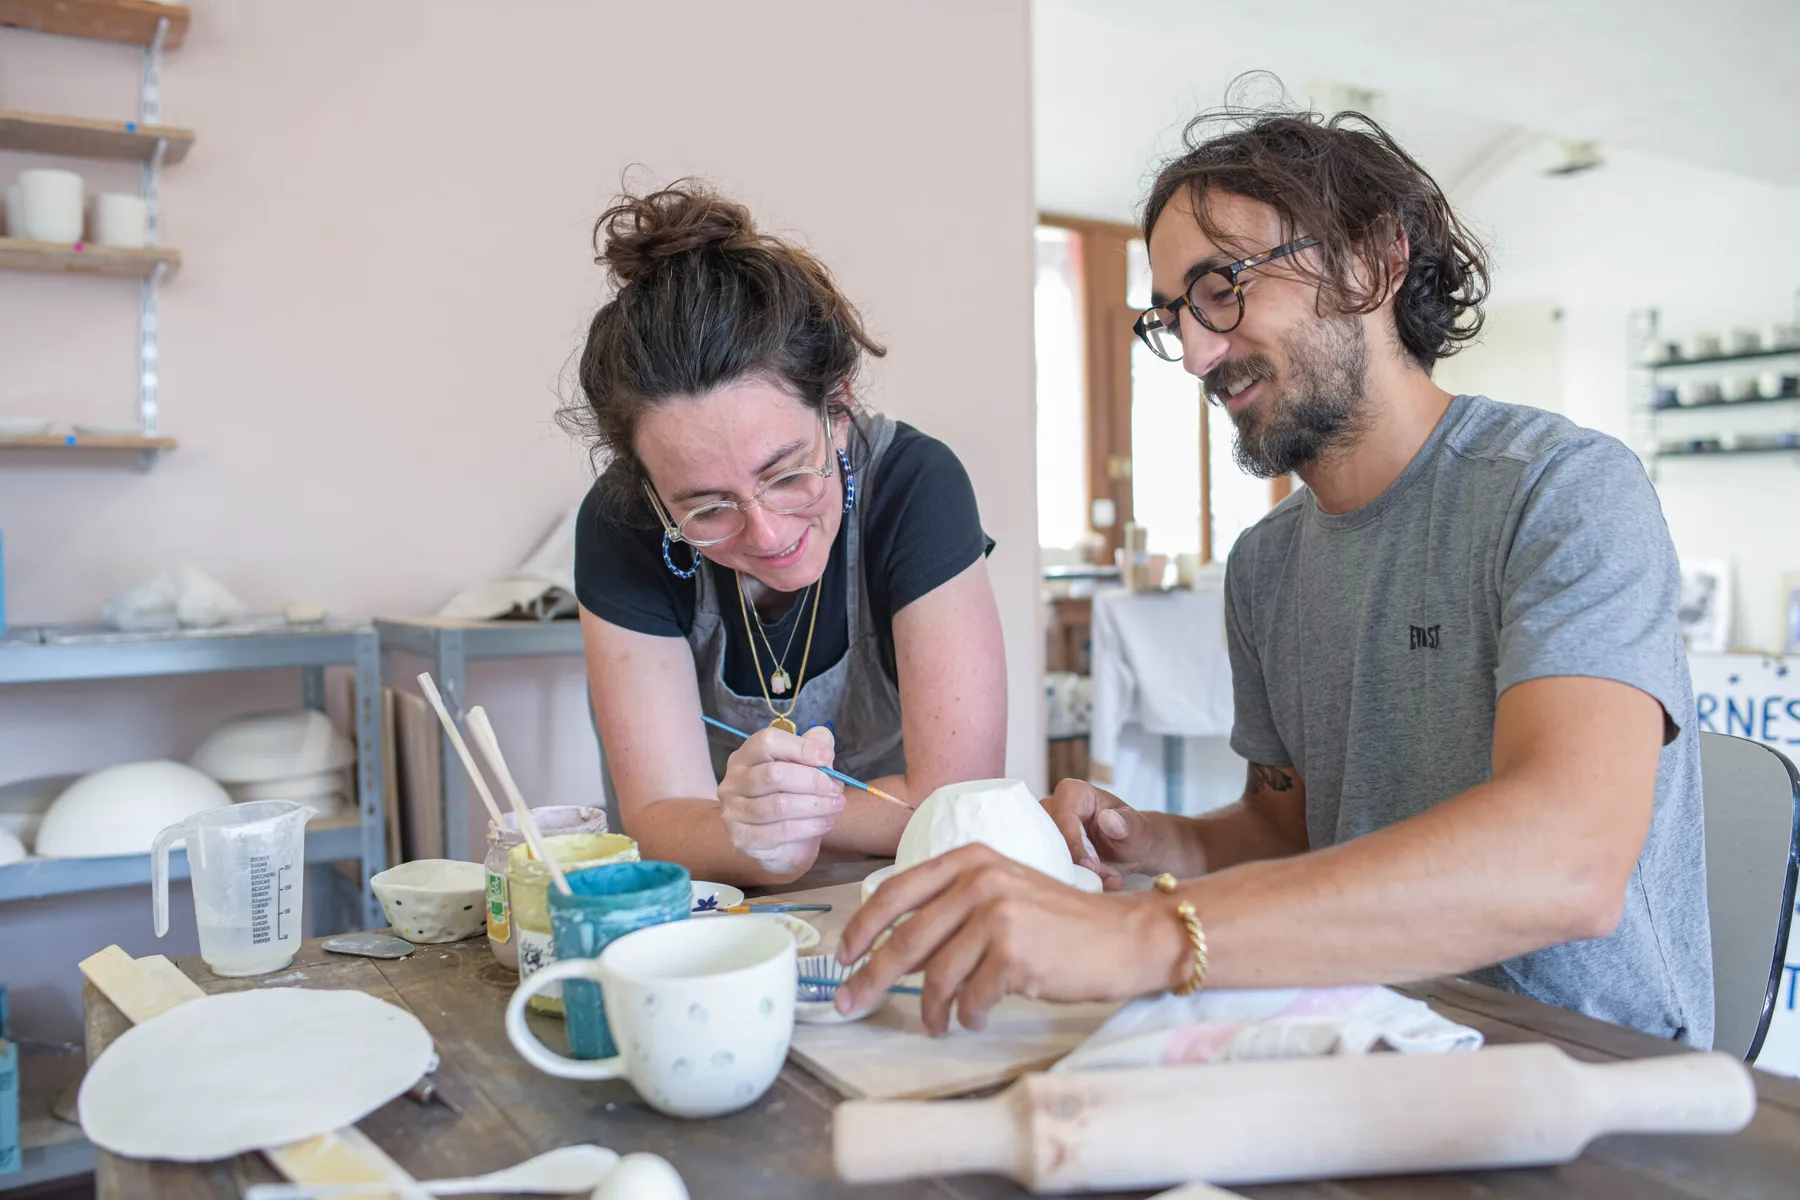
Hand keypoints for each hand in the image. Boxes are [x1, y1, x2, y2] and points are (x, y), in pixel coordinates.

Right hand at [717, 725, 843, 876]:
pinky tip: (825, 823)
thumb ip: (815, 747)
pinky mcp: (743, 839)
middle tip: (836, 788)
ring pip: (779, 805)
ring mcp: (734, 812)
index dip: (800, 747)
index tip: (827, 757)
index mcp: (745, 757)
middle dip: (812, 781)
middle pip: (774, 774)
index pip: (767, 742)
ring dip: (816, 805)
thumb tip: (823, 748)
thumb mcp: (807, 766)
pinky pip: (780, 831)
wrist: (783, 841)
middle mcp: (733, 782)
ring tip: (836, 805)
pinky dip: (809, 826)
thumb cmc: (793, 795)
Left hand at [833, 844, 1177, 1034]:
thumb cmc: (1063, 924)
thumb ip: (952, 911)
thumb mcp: (1004, 895)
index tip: (843, 955)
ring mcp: (998, 914)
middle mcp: (981, 879)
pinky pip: (971, 998)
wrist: (1126, 937)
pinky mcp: (1015, 953)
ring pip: (937, 975)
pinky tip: (976, 1017)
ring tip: (938, 1022)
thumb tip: (893, 951)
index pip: (896, 891)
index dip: (862, 927)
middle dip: (871, 977)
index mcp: (971, 858)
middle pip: (905, 938)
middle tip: (850, 1003)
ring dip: (931, 1008)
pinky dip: (968, 1015)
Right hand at [1041, 779, 1166, 890]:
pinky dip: (1077, 882)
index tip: (1091, 865)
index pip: (1063, 816)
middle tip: (1102, 878)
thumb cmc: (1132, 831)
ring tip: (1108, 880)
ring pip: (1050, 857)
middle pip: (1049, 839)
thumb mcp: (1136, 827)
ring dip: (1078, 876)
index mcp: (1072, 793)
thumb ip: (1125, 822)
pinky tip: (1101, 884)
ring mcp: (1048, 832)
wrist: (1130, 851)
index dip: (1074, 843)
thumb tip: (1108, 820)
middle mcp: (1053, 810)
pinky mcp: (1050, 853)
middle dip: (1076, 864)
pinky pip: (1054, 870)